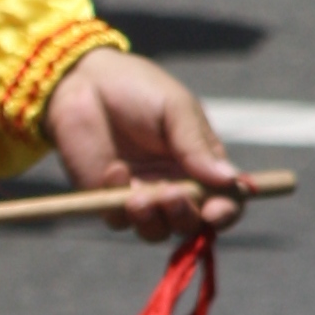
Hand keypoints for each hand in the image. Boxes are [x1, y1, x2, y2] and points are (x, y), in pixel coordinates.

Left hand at [42, 45, 249, 239]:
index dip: (225, 212)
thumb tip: (229, 180)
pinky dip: (118, 203)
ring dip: (152, 220)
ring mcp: (142, 197)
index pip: (225, 200)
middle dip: (184, 216)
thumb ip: (196, 146)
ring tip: (138, 198)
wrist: (85, 83)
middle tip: (170, 194)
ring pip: (156, 231)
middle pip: (191, 224)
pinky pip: (119, 219)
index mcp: (202, 165)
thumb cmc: (138, 90)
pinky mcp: (107, 201)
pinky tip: (114, 170)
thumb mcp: (176, 109)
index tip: (214, 212)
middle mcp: (176, 187)